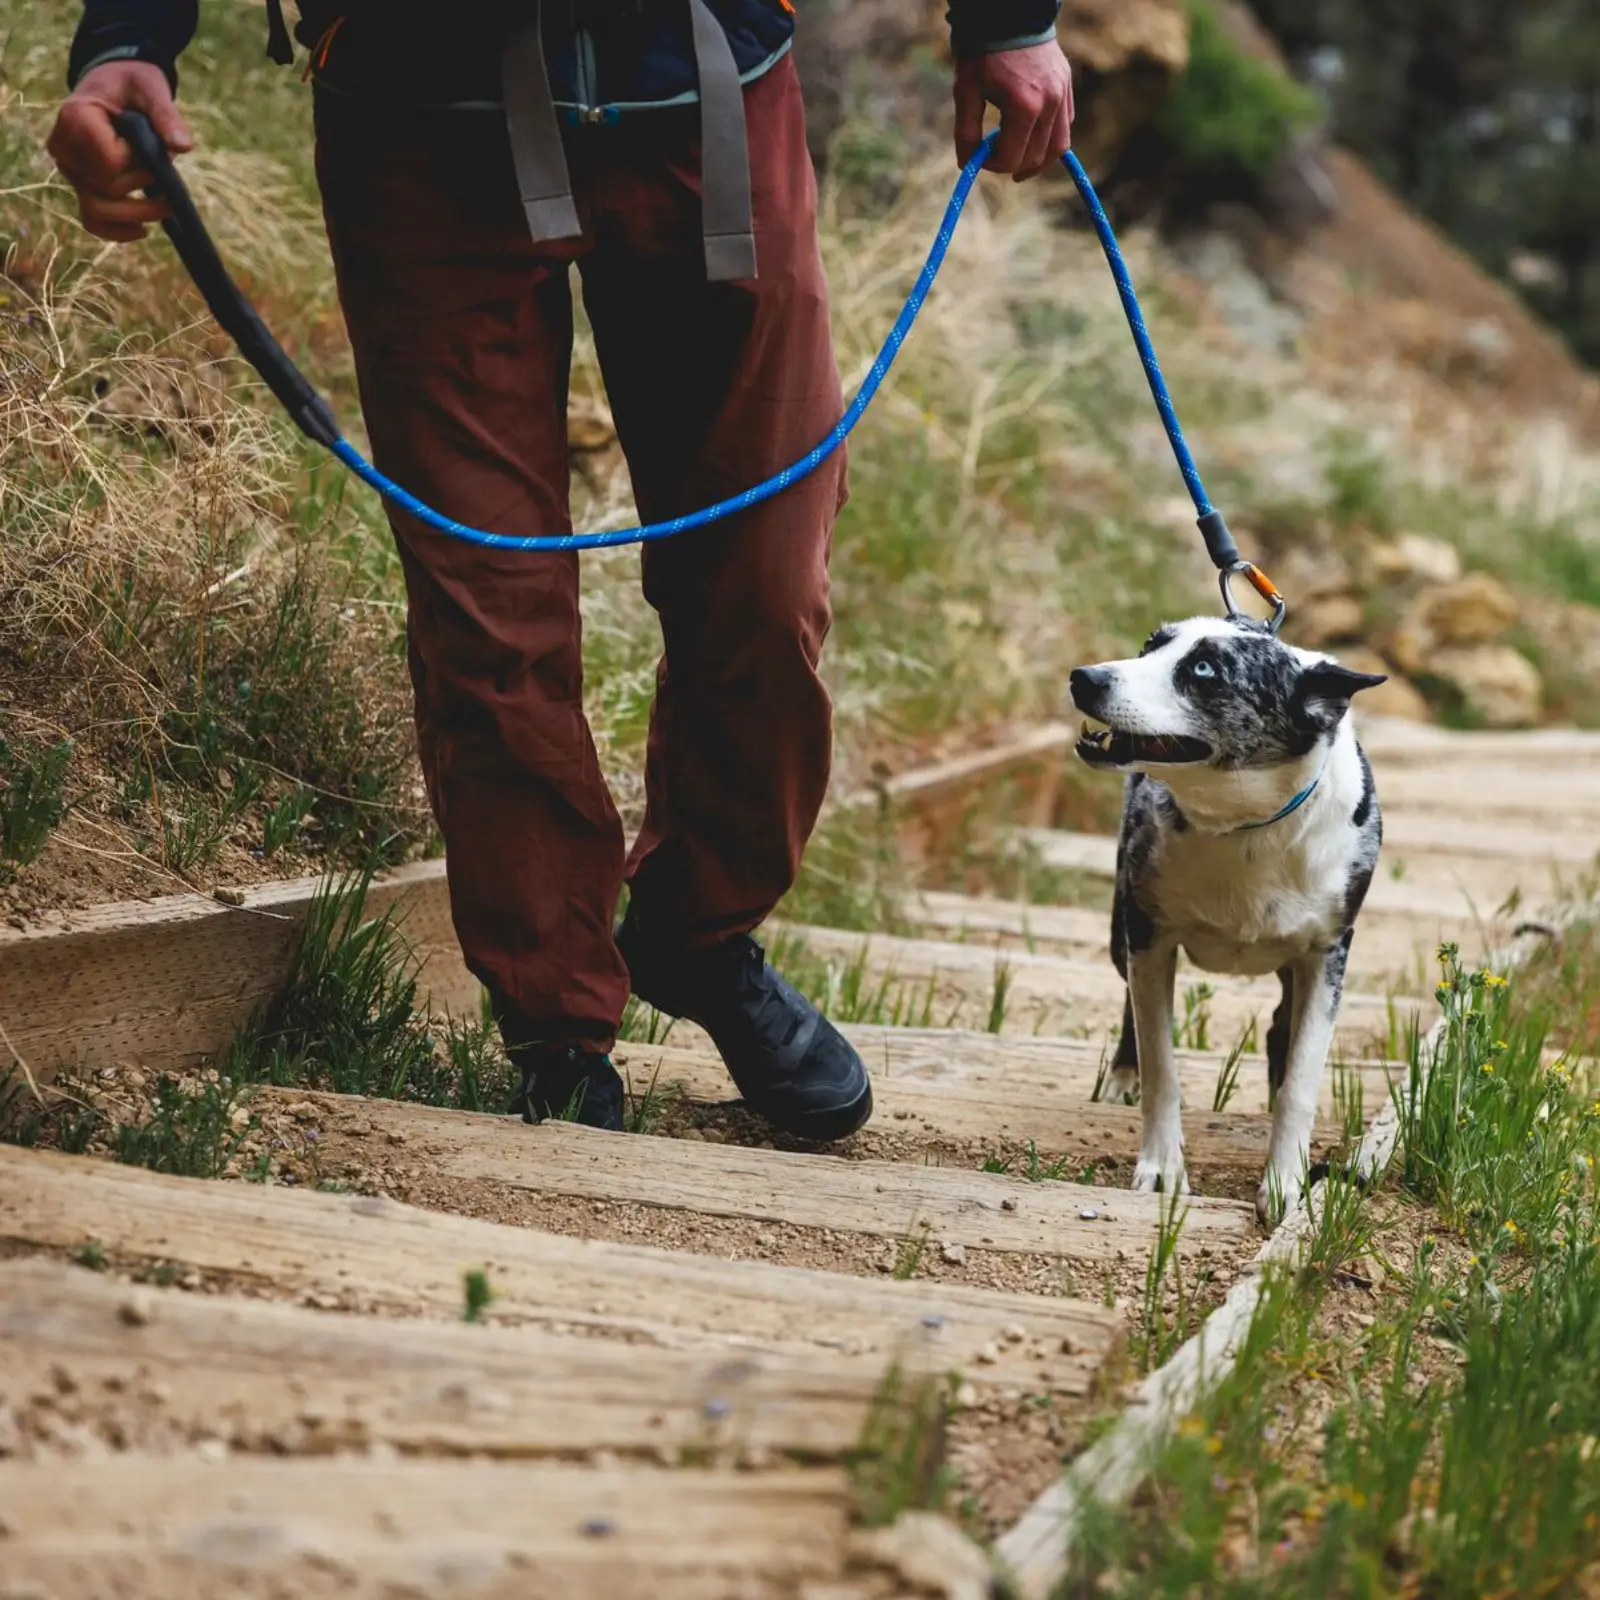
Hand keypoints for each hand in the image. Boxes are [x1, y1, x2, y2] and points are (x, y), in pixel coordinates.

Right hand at [46, 61, 193, 241]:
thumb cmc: (132, 84)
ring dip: (134, 216)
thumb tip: (183, 146)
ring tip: (163, 208)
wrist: (113, 85)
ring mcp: (69, 168)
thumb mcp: (151, 89)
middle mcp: (65, 147)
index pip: (111, 164)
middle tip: (161, 173)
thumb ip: (166, 116)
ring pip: (96, 211)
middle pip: (106, 191)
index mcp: (76, 119)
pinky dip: (115, 230)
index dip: (138, 163)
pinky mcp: (78, 183)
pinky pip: (91, 218)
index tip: (148, 145)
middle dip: (141, 188)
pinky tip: (142, 230)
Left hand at [953, 42, 1073, 181]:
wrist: (1009, 15)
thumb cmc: (983, 52)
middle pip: (1035, 157)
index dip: (992, 166)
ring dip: (1037, 161)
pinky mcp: (1067, 87)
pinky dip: (1050, 139)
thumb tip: (966, 164)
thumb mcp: (966, 91)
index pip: (1011, 158)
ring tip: (1019, 166)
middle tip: (994, 158)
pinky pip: (1065, 126)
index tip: (979, 159)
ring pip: (1057, 147)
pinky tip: (1032, 138)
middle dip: (1012, 164)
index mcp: (1024, 107)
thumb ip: (966, 131)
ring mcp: (1062, 95)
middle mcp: (1049, 104)